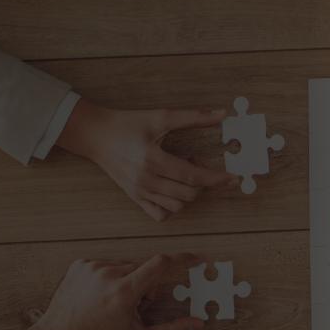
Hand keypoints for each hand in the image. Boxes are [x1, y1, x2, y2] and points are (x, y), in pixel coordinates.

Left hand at [4, 254, 204, 329]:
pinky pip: (106, 265)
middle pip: (143, 269)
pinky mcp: (80, 265)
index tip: (196, 258)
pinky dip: (110, 277)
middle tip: (135, 308)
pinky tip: (100, 297)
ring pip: (125, 266)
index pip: (161, 264)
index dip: (183, 258)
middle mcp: (107, 274)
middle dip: (146, 286)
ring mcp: (91, 267)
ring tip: (113, 304)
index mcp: (124, 291)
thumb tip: (197, 324)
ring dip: (128, 281)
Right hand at [57, 99, 238, 221]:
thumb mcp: (161, 116)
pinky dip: (172, 207)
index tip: (232, 178)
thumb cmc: (128, 124)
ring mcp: (139, 192)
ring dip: (188, 193)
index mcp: (153, 159)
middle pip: (188, 194)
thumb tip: (222, 114)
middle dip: (202, 182)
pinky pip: (160, 215)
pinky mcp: (135, 198)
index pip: (193, 176)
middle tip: (194, 160)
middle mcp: (146, 179)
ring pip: (177, 207)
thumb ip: (194, 116)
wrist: (97, 135)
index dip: (216, 179)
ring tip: (181, 172)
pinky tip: (171, 188)